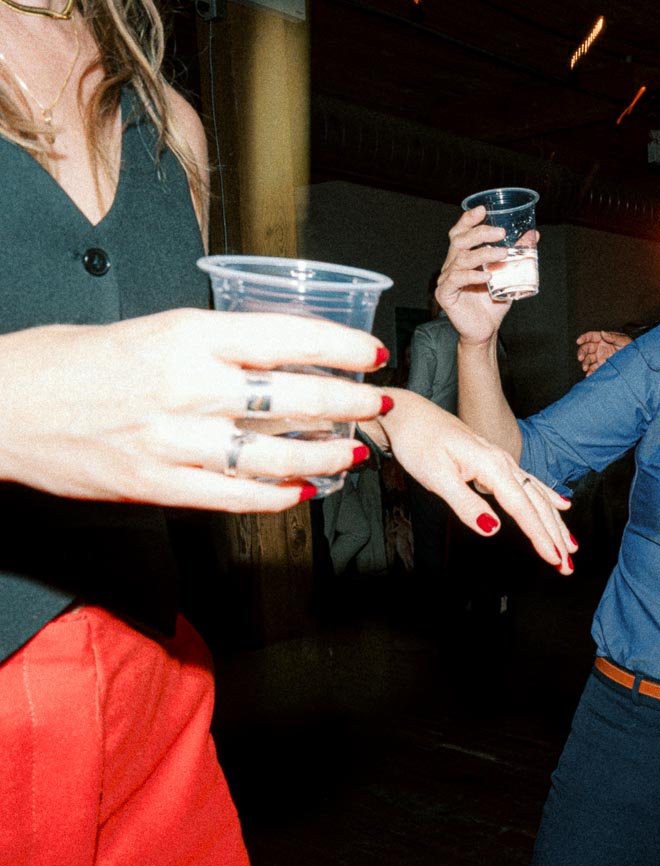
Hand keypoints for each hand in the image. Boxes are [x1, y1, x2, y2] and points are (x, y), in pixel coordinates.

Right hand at [0, 309, 390, 510]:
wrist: (0, 406)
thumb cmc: (70, 361)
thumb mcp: (150, 330)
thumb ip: (214, 345)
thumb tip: (282, 355)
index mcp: (186, 335)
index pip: (288, 337)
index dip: (341, 347)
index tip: (372, 353)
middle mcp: (187, 386)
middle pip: (295, 398)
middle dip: (349, 403)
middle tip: (376, 403)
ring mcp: (175, 441)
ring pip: (275, 455)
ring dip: (325, 454)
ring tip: (351, 450)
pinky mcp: (158, 485)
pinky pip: (236, 496)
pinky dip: (278, 496)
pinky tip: (304, 490)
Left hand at [380, 389, 575, 571]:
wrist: (410, 414)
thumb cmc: (419, 441)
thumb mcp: (436, 476)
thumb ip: (466, 504)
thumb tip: (493, 528)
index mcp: (492, 466)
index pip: (523, 508)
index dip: (540, 536)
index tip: (555, 559)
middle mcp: (503, 463)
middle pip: (537, 504)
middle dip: (555, 536)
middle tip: (568, 565)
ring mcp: (502, 461)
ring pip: (537, 496)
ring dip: (555, 523)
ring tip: (570, 546)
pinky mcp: (495, 462)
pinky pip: (530, 483)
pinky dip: (548, 496)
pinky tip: (562, 505)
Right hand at [436, 206, 533, 345]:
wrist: (486, 330)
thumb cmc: (493, 303)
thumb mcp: (509, 275)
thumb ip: (518, 254)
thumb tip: (533, 235)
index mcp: (463, 257)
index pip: (461, 232)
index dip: (468, 219)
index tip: (482, 209)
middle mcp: (452, 265)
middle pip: (459, 240)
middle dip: (480, 232)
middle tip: (500, 232)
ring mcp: (446, 279)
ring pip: (460, 259)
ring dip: (483, 254)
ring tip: (502, 253)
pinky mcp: (445, 294)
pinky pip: (456, 280)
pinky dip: (471, 276)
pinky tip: (486, 276)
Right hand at [575, 330, 632, 375]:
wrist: (636, 361)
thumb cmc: (631, 347)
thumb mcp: (624, 340)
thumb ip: (613, 337)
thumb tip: (603, 333)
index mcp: (603, 339)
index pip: (590, 336)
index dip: (583, 338)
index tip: (578, 341)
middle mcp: (599, 347)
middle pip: (586, 348)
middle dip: (581, 353)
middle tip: (580, 358)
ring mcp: (599, 357)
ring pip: (588, 359)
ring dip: (585, 363)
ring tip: (585, 368)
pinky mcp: (601, 366)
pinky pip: (593, 369)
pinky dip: (590, 372)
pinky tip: (589, 374)